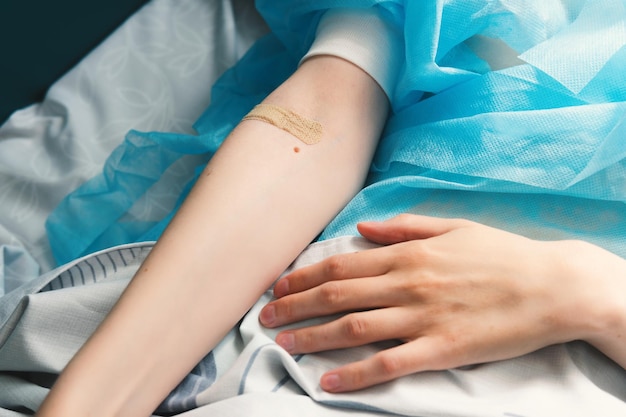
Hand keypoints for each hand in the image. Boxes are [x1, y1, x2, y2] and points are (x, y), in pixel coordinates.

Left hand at [260, 214, 620, 391]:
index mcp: (408, 254)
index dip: (304, 276)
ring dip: (312, 336)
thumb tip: (362, 229)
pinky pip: (389, 363)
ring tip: (282, 344)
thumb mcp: (452, 227)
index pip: (342, 264)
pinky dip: (355, 372)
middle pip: (337, 294)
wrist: (551, 285)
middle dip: (295, 305)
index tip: (278, 285)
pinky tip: (328, 380)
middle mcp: (408, 282)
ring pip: (354, 326)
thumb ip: (403, 227)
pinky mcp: (441, 349)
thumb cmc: (501, 254)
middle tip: (264, 316)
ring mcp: (423, 316)